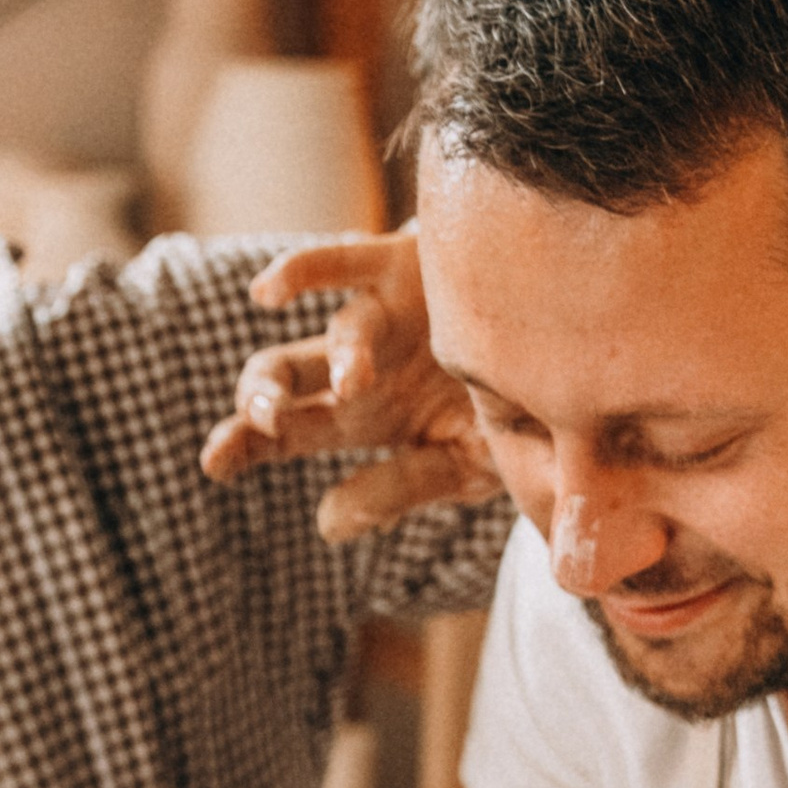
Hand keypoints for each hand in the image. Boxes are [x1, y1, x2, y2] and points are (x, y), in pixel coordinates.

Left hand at [199, 235, 500, 542]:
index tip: (214, 464)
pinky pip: (348, 262)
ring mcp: (380, 316)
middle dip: (262, 401)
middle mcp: (358, 366)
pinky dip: (306, 272)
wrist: (572, 354)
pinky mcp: (404, 266)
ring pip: (334, 335)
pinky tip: (266, 292)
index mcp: (360, 416)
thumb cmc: (517, 410)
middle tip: (264, 422)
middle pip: (287, 380)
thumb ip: (398, 490)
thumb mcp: (462, 466)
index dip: (243, 445)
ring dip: (336, 360)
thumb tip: (325, 524)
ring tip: (353, 384)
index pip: (285, 432)